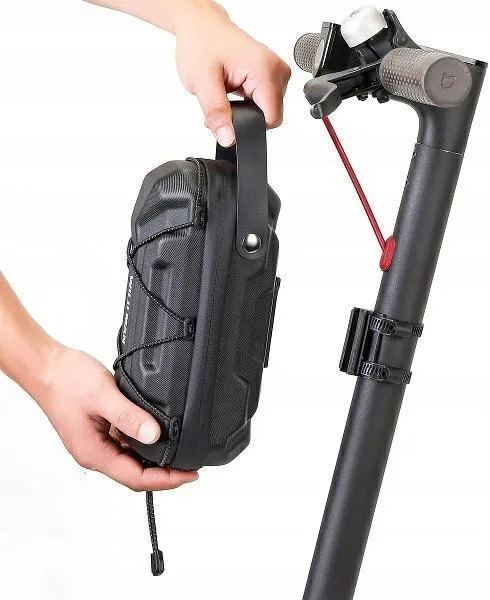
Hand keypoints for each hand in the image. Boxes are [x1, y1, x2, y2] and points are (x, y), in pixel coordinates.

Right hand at [36, 345, 197, 490]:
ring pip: (131, 458)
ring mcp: (96, 441)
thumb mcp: (103, 395)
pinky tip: (158, 431)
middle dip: (164, 473)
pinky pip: (125, 442)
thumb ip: (129, 416)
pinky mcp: (99, 429)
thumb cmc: (65, 380)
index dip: (166, 480)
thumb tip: (154, 435)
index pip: (136, 478)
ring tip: (179, 449)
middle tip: (190, 464)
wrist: (46, 365)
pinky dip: (143, 441)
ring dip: (154, 457)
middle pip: (135, 473)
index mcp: (94, 453)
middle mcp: (95, 453)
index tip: (189, 474)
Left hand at [174, 0, 290, 145]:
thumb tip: (228, 138)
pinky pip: (264, 102)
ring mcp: (276, 72)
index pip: (271, 120)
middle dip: (244, 118)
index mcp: (265, 69)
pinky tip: (233, 89)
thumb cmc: (201, 43)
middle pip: (270, 117)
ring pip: (266, 112)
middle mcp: (277, 70)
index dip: (248, 126)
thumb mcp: (202, 83)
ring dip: (244, 110)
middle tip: (221, 101)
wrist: (200, 25)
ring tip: (226, 92)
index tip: (228, 117)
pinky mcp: (271, 75)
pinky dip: (247, 103)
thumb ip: (216, 114)